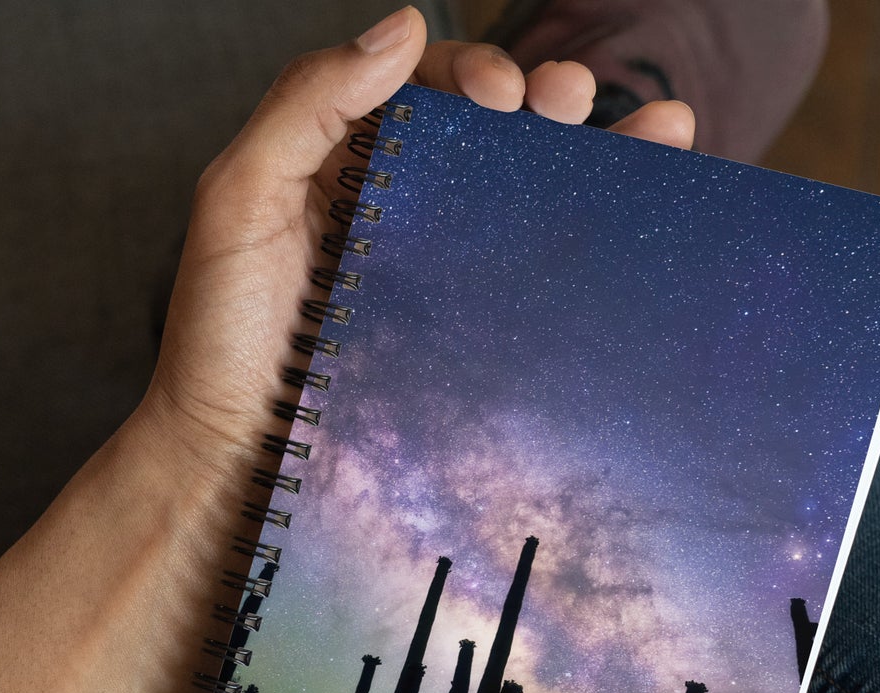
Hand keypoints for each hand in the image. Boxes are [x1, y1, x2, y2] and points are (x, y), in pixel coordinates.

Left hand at [123, 4, 695, 494]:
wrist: (235, 461)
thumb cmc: (220, 339)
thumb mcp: (237, 201)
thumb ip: (304, 104)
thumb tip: (403, 29)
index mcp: (343, 164)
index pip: (423, 89)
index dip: (470, 71)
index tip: (501, 93)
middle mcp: (398, 213)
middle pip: (489, 136)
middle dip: (546, 102)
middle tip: (570, 99)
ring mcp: (435, 280)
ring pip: (525, 202)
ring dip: (596, 157)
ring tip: (658, 129)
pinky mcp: (461, 340)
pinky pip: (531, 283)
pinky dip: (591, 247)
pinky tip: (640, 214)